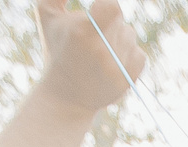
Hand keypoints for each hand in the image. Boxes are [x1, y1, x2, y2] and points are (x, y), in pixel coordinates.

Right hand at [34, 0, 145, 117]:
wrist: (66, 96)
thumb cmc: (57, 49)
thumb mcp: (48, 16)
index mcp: (82, 33)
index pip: (112, 7)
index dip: (107, 6)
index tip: (98, 13)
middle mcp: (101, 50)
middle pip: (120, 21)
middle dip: (108, 25)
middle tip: (91, 41)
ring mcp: (116, 67)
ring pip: (129, 35)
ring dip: (118, 40)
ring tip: (98, 55)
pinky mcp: (127, 80)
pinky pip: (139, 54)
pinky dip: (128, 55)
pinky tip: (110, 63)